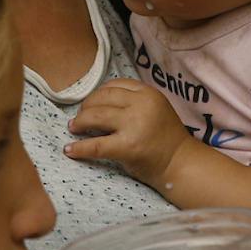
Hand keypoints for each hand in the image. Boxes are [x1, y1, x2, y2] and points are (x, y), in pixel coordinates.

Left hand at [65, 79, 191, 187]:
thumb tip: (96, 103)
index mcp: (147, 93)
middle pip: (101, 98)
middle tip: (79, 118)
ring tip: (74, 128)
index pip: (114, 85)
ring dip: (79, 122)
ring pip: (95, 116)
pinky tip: (70, 150)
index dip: (98, 94)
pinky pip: (96, 145)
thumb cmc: (165, 138)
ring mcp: (134, 125)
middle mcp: (141, 104)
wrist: (181, 163)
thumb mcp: (154, 109)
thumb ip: (132, 102)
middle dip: (86, 107)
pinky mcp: (128, 147)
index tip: (91, 104)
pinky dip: (79, 148)